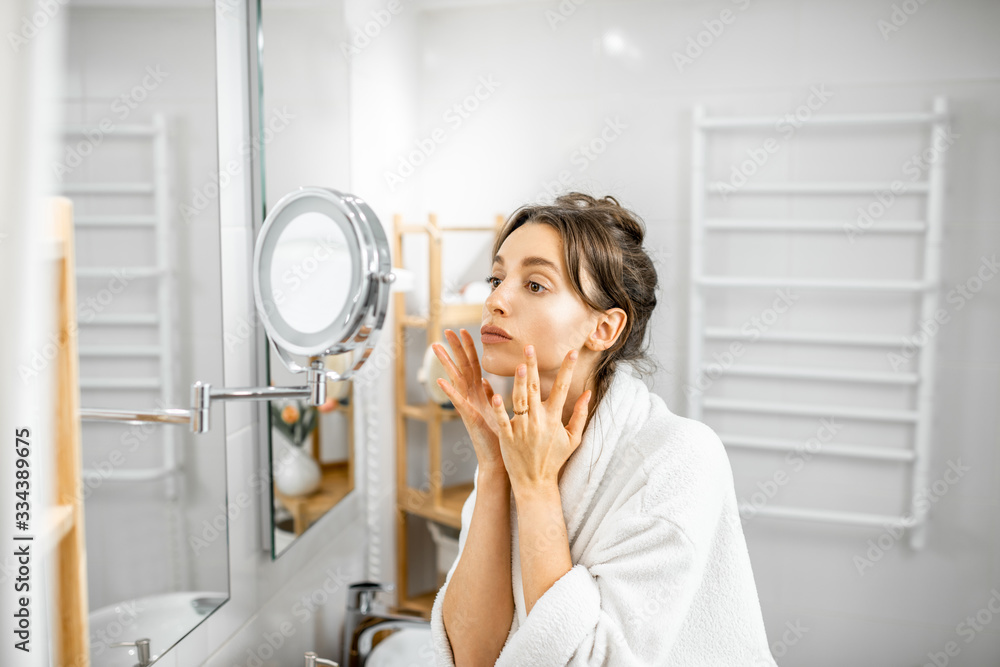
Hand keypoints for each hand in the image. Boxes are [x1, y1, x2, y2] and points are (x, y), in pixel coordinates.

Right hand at [432, 328, 505, 470]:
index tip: (466, 330)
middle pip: (463, 368)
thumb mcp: (497, 412)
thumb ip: (491, 396)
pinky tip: (440, 380)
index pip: (475, 366)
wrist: (499, 461)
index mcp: (480, 395)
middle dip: (455, 348)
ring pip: (456, 380)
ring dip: (446, 363)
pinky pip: (458, 402)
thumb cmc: (500, 438)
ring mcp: (468, 408)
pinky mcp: (469, 419)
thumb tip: (488, 382)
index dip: (470, 348)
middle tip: (447, 330)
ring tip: (436, 346)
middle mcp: (471, 399)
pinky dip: (449, 392)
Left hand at [488, 344, 591, 494]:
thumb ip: (580, 414)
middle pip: (536, 388)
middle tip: (530, 346)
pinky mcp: (507, 437)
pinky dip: (499, 409)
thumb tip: (588, 393)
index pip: (563, 389)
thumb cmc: (555, 459)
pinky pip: (502, 421)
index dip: (567, 369)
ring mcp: (522, 429)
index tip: (572, 352)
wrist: (535, 482)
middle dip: (534, 366)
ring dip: (519, 381)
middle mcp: (538, 421)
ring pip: (520, 400)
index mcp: (554, 419)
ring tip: (520, 364)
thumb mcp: (573, 438)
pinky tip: (495, 395)